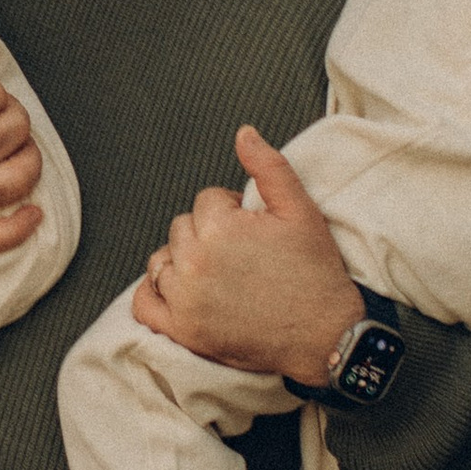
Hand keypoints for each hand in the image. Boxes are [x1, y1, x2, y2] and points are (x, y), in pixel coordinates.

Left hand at [131, 127, 362, 381]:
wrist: (326, 336)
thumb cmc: (316, 274)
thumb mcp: (301, 210)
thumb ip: (269, 167)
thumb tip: (243, 133)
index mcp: (220, 228)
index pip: (206, 201)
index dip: (232, 211)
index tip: (253, 230)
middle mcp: (195, 262)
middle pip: (182, 228)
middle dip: (207, 234)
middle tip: (241, 254)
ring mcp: (185, 299)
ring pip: (162, 261)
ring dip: (182, 261)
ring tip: (217, 273)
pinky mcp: (182, 331)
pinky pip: (144, 303)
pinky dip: (153, 293)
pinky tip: (177, 289)